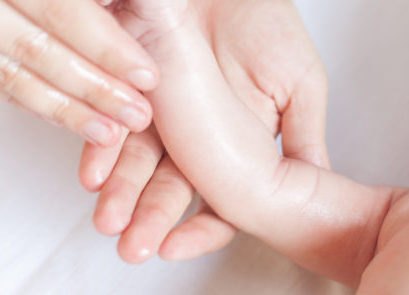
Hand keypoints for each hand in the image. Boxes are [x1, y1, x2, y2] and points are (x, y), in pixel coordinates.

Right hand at [0, 0, 158, 145]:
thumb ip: (84, 4)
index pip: (60, 9)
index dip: (105, 46)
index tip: (145, 73)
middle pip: (37, 47)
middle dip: (94, 86)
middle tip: (136, 110)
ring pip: (12, 72)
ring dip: (67, 108)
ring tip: (110, 129)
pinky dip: (34, 103)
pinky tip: (70, 118)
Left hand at [78, 0, 329, 262]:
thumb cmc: (267, 20)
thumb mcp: (300, 82)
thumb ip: (302, 136)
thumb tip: (314, 187)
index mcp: (239, 142)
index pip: (221, 197)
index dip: (203, 226)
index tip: (180, 245)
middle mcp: (197, 134)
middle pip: (172, 185)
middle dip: (152, 218)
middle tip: (136, 245)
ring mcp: (162, 111)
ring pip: (137, 161)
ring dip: (121, 192)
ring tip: (110, 218)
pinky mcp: (128, 84)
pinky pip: (111, 119)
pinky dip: (102, 145)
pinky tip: (94, 171)